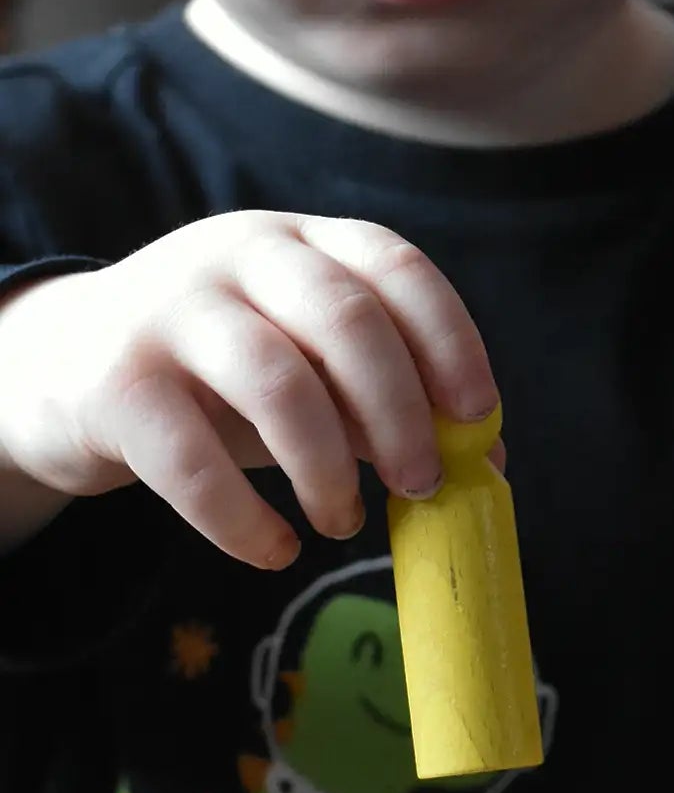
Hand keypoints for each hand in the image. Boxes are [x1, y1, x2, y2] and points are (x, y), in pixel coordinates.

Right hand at [0, 211, 499, 569]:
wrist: (67, 369)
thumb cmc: (222, 377)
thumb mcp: (311, 373)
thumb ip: (392, 405)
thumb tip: (487, 467)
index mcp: (305, 242)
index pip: (396, 267)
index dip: (450, 342)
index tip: (478, 419)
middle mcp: (240, 254)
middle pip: (346, 322)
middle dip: (400, 414)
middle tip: (421, 486)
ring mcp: (171, 309)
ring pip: (278, 386)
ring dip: (329, 471)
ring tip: (344, 521)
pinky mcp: (116, 381)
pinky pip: (194, 462)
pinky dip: (246, 521)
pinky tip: (274, 550)